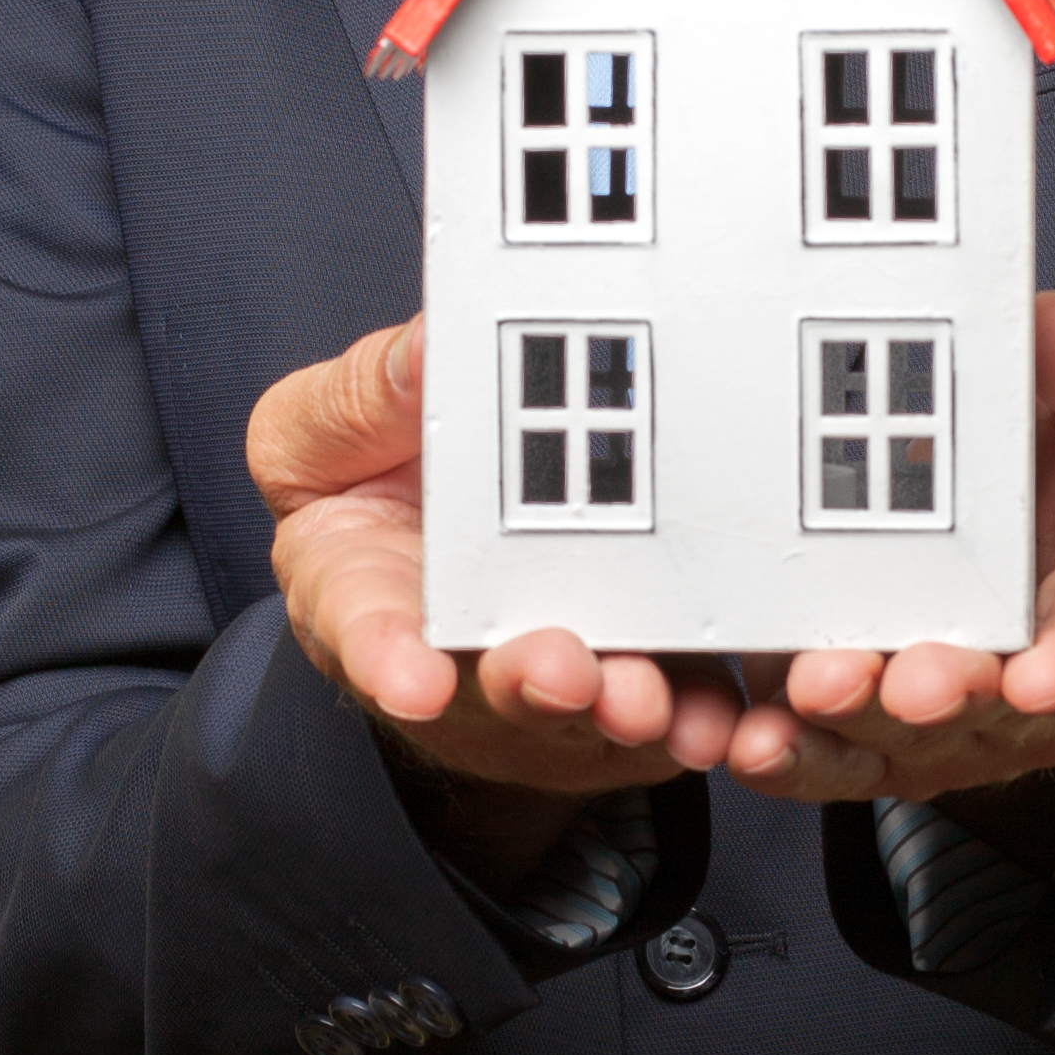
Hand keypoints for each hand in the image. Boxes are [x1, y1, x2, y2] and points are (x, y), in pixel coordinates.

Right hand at [247, 320, 741, 804]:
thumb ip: (372, 395)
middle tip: (562, 671)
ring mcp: (548, 672)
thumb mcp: (338, 420)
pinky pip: (672, 704)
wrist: (461, 493)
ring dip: (622, 706)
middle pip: (492, 688)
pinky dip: (695, 713)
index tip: (415, 682)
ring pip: (589, 706)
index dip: (387, 659)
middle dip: (531, 684)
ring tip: (644, 696)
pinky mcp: (633, 674)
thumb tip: (432, 341)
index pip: (364, 628)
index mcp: (364, 585)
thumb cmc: (375, 464)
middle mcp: (455, 650)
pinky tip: (716, 714)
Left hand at [724, 292, 1054, 802]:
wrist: (1010, 488)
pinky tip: (748, 737)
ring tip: (816, 693)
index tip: (1047, 675)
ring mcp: (948, 710)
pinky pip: (826, 748)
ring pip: (903, 740)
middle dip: (950, 698)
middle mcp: (1040, 679)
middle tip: (913, 684)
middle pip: (998, 711)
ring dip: (856, 728)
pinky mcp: (862, 717)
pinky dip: (789, 751)